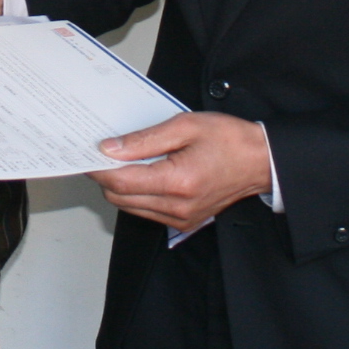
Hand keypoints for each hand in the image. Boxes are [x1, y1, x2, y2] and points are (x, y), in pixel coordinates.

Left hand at [88, 111, 272, 233]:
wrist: (261, 161)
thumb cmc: (230, 140)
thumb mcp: (185, 126)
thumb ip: (145, 139)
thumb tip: (111, 148)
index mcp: (177, 182)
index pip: (121, 181)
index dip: (98, 168)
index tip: (87, 152)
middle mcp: (177, 207)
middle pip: (120, 197)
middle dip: (106, 176)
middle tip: (103, 152)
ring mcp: (180, 218)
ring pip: (130, 206)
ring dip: (120, 186)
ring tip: (123, 160)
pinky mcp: (183, 222)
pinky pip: (146, 211)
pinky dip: (137, 193)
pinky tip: (142, 173)